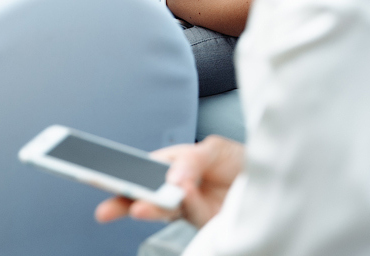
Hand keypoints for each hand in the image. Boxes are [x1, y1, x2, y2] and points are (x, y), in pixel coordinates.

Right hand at [95, 136, 244, 228]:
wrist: (274, 178)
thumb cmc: (238, 159)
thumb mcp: (214, 148)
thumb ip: (191, 159)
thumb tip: (173, 178)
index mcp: (171, 164)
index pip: (140, 169)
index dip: (118, 173)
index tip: (96, 175)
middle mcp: (174, 187)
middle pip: (143, 195)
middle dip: (124, 201)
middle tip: (107, 207)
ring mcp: (187, 206)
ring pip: (162, 209)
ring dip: (150, 208)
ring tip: (140, 206)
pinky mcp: (203, 221)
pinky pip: (191, 213)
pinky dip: (188, 203)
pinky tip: (186, 194)